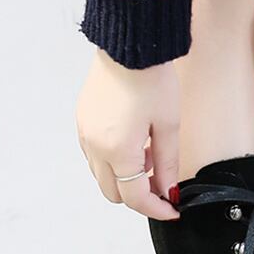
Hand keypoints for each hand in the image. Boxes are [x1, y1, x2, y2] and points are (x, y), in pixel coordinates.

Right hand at [76, 50, 180, 219]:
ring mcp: (84, 133)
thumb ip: (167, 164)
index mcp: (118, 150)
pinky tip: (135, 146)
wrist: (129, 43)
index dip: (156, 209)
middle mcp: (95, 145)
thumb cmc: (151, 79)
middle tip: (163, 187)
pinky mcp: (82, 121)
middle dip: (139, 197)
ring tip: (151, 160)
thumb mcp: (168, 126)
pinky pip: (95, 156)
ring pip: (102, 177)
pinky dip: (114, 162)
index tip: (172, 210)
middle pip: (114, 193)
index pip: (135, 197)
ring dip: (126, 179)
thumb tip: (168, 190)